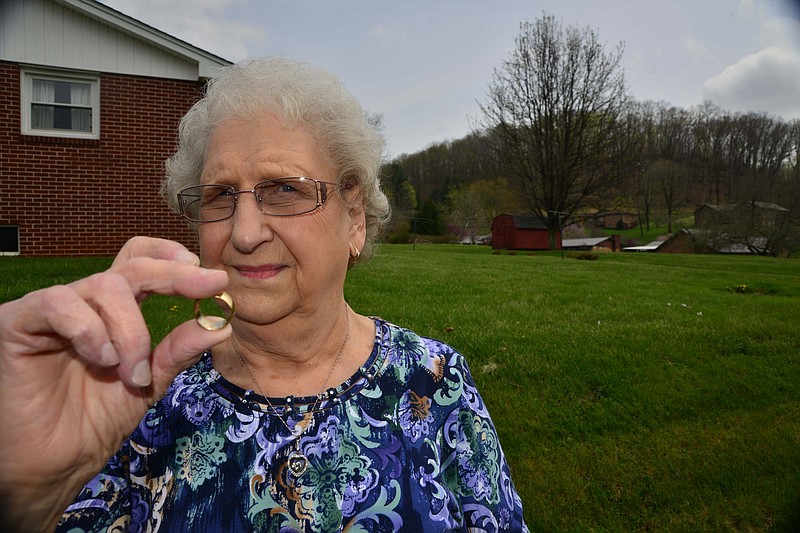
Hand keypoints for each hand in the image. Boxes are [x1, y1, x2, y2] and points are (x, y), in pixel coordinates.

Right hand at [0, 237, 231, 530]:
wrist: (53, 465)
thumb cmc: (95, 421)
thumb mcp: (150, 383)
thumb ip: (178, 351)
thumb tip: (222, 325)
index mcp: (115, 311)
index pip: (141, 261)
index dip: (173, 257)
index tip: (212, 277)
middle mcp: (85, 302)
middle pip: (132, 267)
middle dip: (175, 277)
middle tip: (208, 286)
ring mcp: (51, 309)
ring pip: (104, 286)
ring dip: (130, 330)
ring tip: (132, 372)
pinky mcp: (18, 322)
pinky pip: (58, 303)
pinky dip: (89, 329)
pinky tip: (100, 359)